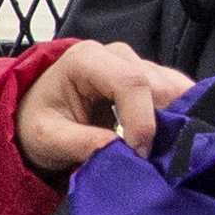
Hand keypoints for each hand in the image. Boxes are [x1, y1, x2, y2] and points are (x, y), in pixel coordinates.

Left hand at [15, 38, 201, 180]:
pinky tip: (167, 140)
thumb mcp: (48, 138)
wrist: (36, 114)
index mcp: (87, 59)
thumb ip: (83, 144)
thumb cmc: (38, 122)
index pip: (131, 82)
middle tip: (152, 160)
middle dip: (161, 124)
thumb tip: (123, 153)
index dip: (143, 120)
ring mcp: (137, 64)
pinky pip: (177, 94)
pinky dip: (178, 118)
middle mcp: (117, 54)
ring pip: (174, 88)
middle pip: (159, 84)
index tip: (139, 154)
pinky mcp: (150, 79)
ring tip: (159, 152)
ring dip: (173, 122)